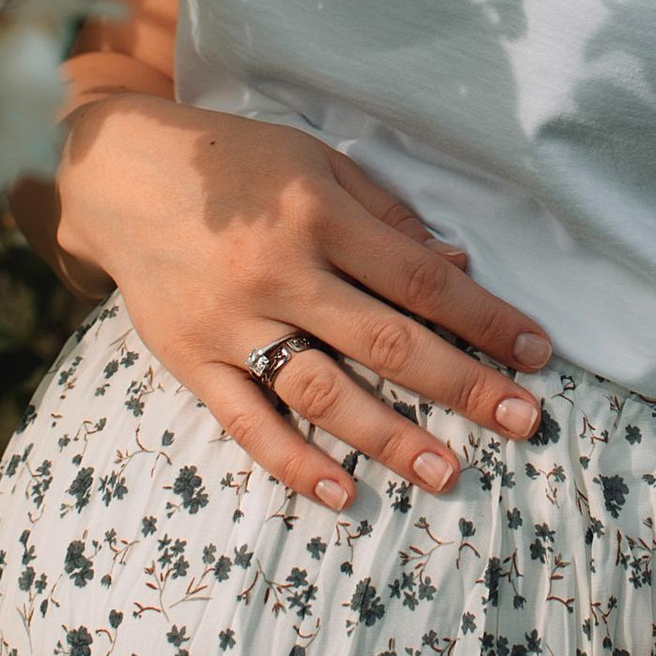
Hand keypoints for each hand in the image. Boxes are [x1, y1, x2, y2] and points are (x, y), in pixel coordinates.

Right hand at [56, 91, 554, 510]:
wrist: (121, 174)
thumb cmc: (235, 161)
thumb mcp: (316, 161)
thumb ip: (385, 215)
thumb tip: (457, 268)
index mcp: (318, 215)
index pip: (420, 280)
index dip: (483, 319)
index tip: (535, 352)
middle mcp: (280, 271)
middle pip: (386, 341)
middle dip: (461, 385)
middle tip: (522, 421)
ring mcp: (233, 322)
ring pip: (322, 392)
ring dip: (390, 438)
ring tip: (447, 472)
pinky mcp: (191, 359)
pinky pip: (247, 422)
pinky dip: (293, 461)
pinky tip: (341, 493)